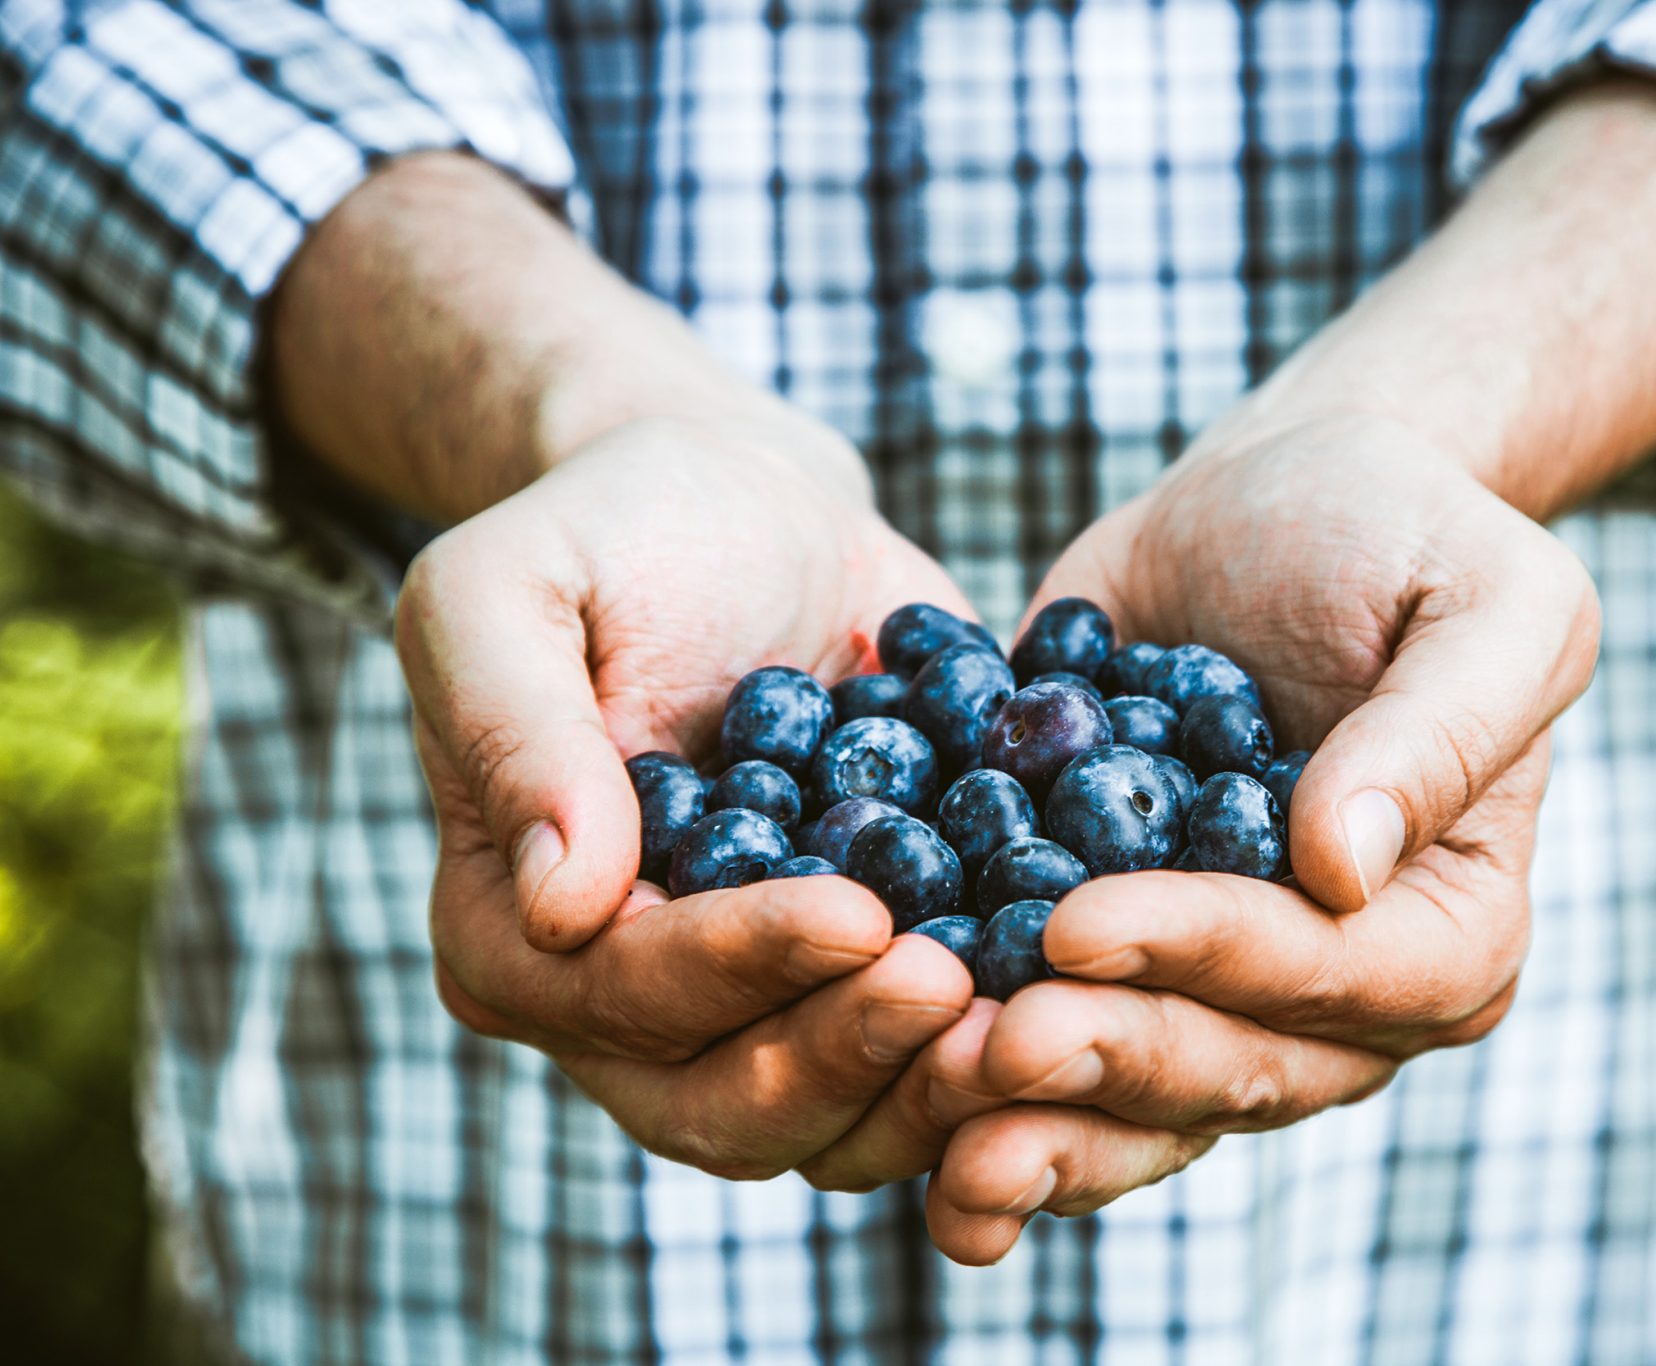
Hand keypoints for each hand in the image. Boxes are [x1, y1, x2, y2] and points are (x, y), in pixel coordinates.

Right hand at [397, 416, 976, 1179]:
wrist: (750, 516)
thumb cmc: (612, 535)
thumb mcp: (509, 589)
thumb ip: (518, 732)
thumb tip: (564, 903)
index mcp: (514, 932)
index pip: (620, 993)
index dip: (739, 965)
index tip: (860, 913)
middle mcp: (626, 1008)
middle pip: (728, 1099)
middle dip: (848, 1053)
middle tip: (963, 990)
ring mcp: (753, 1013)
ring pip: (833, 1118)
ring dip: (931, 1087)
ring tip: (1035, 1017)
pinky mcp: (857, 990)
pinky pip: (918, 1066)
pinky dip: (992, 1058)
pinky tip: (1079, 1003)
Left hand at [917, 415, 1599, 1260]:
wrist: (1272, 509)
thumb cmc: (1401, 531)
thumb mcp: (1484, 599)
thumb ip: (1438, 730)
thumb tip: (1344, 869)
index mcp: (1453, 931)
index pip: (1334, 974)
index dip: (1206, 957)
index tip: (1077, 922)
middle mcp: (1344, 1002)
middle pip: (1227, 1066)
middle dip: (1102, 1059)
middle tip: (981, 1042)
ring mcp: (1221, 999)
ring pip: (1135, 1100)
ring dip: (1032, 1122)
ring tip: (925, 1109)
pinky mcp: (1117, 968)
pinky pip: (1057, 1043)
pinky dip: (973, 1081)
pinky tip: (891, 1097)